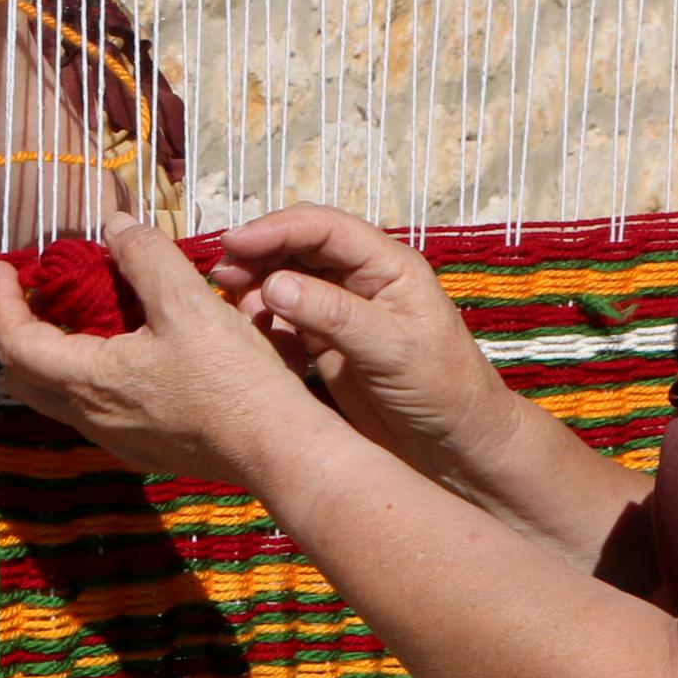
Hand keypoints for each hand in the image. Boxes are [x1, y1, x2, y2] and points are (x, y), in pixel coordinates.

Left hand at [0, 225, 331, 488]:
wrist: (276, 447)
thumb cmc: (231, 377)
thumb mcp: (187, 302)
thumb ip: (145, 257)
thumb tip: (115, 227)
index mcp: (89, 381)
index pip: (16, 344)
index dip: (2, 303)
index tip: (7, 269)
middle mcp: (92, 417)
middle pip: (24, 377)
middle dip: (16, 331)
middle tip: (31, 293)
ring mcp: (117, 439)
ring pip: (57, 396)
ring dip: (50, 353)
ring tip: (74, 314)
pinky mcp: (144, 447)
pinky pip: (91, 409)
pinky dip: (83, 373)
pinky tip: (119, 351)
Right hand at [206, 205, 515, 490]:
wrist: (457, 448)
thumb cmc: (444, 390)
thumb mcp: (393, 349)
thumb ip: (335, 315)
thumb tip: (274, 285)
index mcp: (387, 265)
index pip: (324, 229)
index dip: (277, 229)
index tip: (235, 243)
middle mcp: (362, 280)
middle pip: (298, 247)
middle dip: (258, 254)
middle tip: (221, 273)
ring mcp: (342, 311)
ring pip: (287, 280)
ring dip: (256, 286)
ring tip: (229, 305)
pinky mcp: (326, 344)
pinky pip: (285, 318)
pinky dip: (262, 319)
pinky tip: (247, 331)